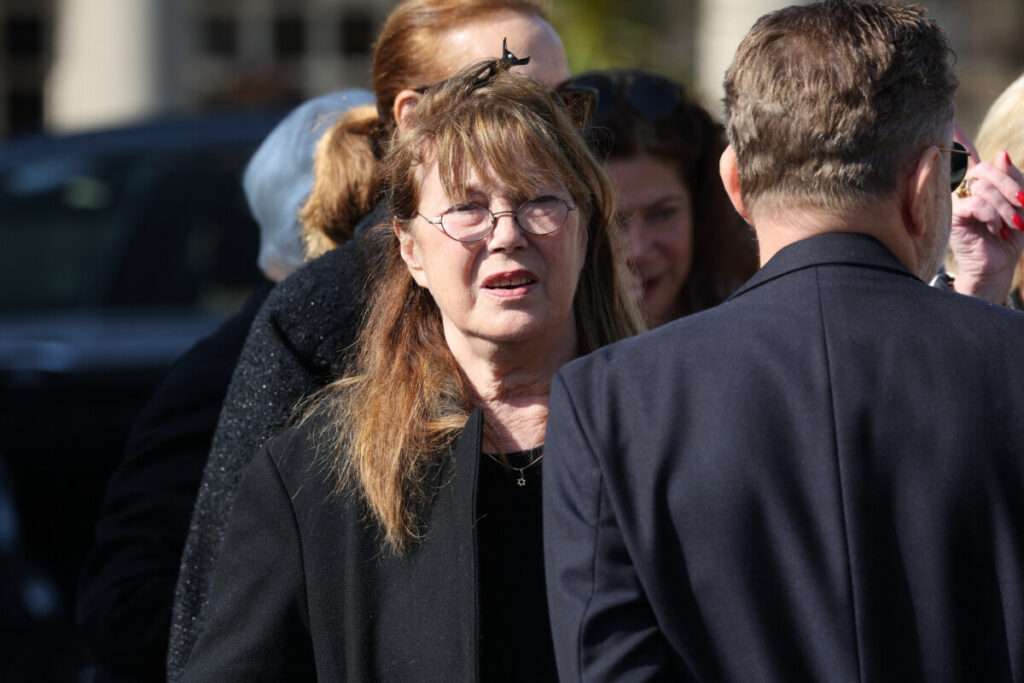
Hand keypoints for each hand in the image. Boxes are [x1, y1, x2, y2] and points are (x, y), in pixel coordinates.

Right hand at [949, 144, 1023, 303]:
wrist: (999, 265)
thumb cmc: (1011, 234)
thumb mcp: (1021, 202)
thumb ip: (1013, 178)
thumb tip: (1001, 155)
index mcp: (980, 183)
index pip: (968, 156)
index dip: (958, 139)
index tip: (952, 125)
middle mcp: (964, 189)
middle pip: (986, 169)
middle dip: (1010, 184)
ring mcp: (955, 202)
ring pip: (984, 186)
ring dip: (1006, 205)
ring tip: (1013, 224)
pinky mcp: (953, 216)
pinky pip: (976, 203)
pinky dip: (993, 214)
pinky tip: (996, 228)